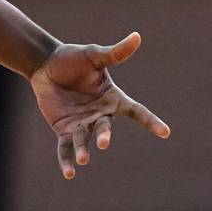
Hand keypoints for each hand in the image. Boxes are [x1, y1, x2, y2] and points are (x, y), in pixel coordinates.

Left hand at [29, 31, 170, 179]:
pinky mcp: (65, 130)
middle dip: (104, 135)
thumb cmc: (73, 58)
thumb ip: (115, 52)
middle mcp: (100, 114)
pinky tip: (69, 173)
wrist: (45, 65)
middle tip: (103, 142)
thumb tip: (137, 36)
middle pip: (106, 128)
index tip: (166, 132)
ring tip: (83, 159)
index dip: (150, 121)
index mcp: (112, 98)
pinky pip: (67, 148)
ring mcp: (83, 124)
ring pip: (85, 140)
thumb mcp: (94, 55)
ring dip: (84, 150)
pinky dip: (67, 161)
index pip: (135, 111)